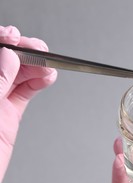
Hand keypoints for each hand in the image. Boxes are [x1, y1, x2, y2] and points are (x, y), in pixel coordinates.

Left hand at [0, 25, 56, 182]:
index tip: (16, 38)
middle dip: (23, 53)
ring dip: (35, 67)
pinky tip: (47, 78)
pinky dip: (37, 83)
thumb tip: (9, 58)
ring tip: (49, 65)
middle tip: (40, 51)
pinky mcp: (7, 114)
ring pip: (17, 76)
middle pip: (4, 62)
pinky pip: (24, 93)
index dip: (3, 43)